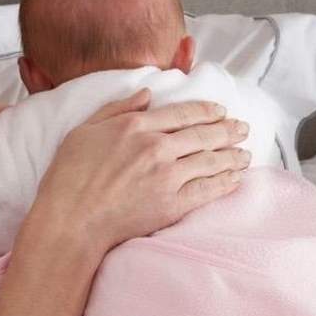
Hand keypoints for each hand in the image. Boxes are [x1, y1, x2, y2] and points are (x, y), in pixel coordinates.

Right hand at [28, 89, 250, 255]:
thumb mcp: (84, 130)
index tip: (221, 110)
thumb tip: (147, 94)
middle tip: (244, 128)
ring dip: (233, 155)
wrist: (71, 221)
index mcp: (135, 126)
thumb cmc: (69, 177)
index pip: (182, 113)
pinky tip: (236, 178)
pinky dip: (226, 182)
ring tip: (246, 153)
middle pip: (203, 134)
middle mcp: (156, 147)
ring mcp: (167, 176)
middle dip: (228, 130)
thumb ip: (116, 108)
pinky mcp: (172, 204)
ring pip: (211, 160)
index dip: (207, 110)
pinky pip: (208, 189)